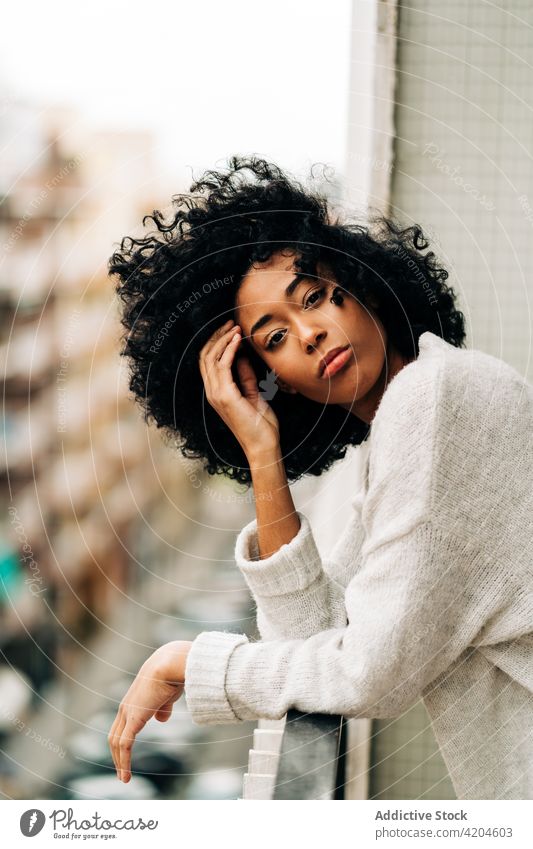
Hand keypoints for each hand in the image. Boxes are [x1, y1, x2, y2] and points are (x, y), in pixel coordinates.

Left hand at [108, 640, 191, 782]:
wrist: (170, 664)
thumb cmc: (172, 675)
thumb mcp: (168, 695)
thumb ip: (163, 708)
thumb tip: (161, 720)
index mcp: (134, 700)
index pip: (122, 725)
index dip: (123, 741)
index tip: (126, 755)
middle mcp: (126, 707)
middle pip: (115, 736)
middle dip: (117, 755)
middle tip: (122, 772)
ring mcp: (127, 712)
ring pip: (117, 743)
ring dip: (119, 762)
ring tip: (124, 778)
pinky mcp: (134, 719)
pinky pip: (125, 745)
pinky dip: (124, 763)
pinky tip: (126, 777)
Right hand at [198, 319, 280, 456]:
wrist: (263, 445)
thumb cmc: (261, 424)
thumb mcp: (253, 393)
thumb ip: (245, 376)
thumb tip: (242, 356)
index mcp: (216, 391)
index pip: (208, 360)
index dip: (216, 342)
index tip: (231, 329)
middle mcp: (212, 392)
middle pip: (205, 355)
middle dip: (217, 336)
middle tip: (231, 323)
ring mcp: (216, 394)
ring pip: (211, 358)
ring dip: (223, 339)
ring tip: (235, 328)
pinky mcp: (225, 396)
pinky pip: (222, 366)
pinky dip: (228, 350)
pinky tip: (237, 340)